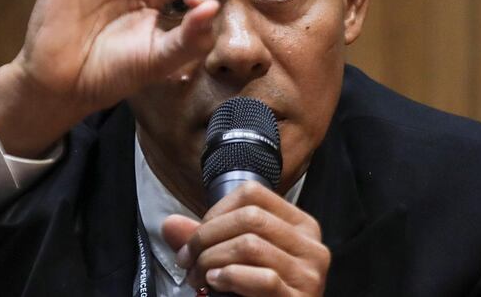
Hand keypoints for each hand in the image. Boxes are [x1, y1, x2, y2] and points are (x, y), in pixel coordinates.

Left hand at [163, 182, 329, 295]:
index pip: (253, 193)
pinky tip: (217, 283)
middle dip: (207, 237)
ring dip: (212, 260)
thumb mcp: (234, 258)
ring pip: (251, 245)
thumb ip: (206, 240)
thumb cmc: (258, 292)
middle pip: (250, 217)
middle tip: (187, 260)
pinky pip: (264, 278)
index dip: (215, 211)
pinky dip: (231, 277)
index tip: (196, 236)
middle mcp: (311, 244)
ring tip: (198, 276)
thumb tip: (170, 224)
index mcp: (298, 224)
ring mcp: (309, 273)